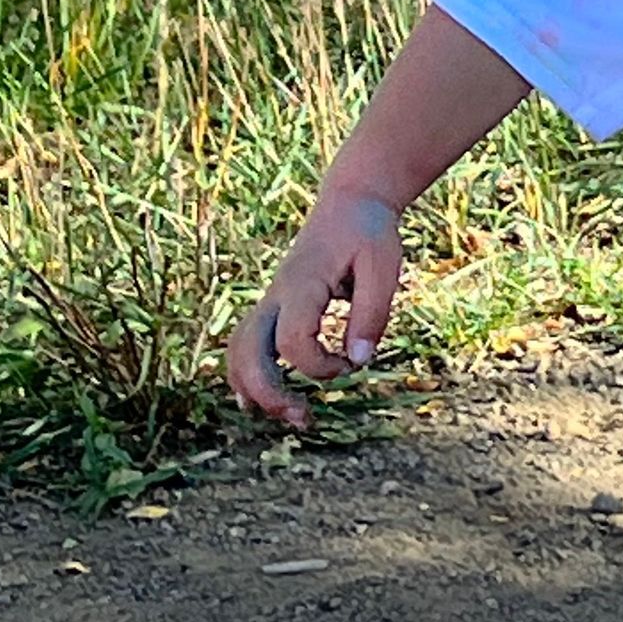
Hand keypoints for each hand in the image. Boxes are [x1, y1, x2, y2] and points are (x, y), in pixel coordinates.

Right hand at [225, 186, 403, 431]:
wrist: (350, 203)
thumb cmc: (369, 232)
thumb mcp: (383, 266)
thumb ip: (372, 313)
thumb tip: (358, 361)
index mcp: (302, 284)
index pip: (292, 340)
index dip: (318, 366)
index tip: (350, 363)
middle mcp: (277, 294)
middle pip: (247, 350)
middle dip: (268, 392)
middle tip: (303, 418)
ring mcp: (271, 300)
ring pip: (239, 349)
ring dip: (255, 388)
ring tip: (289, 415)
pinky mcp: (275, 306)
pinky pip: (248, 343)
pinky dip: (250, 373)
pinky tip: (267, 399)